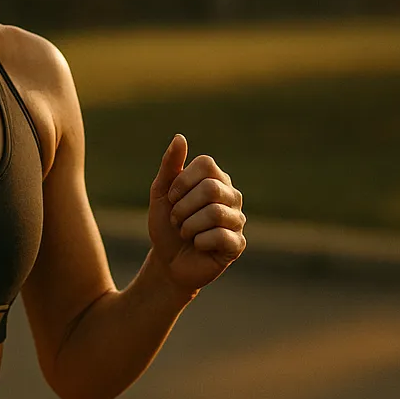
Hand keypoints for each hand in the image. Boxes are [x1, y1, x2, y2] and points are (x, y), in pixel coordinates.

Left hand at [147, 134, 245, 298]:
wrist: (167, 262)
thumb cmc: (166, 225)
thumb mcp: (161, 193)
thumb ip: (170, 165)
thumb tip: (180, 137)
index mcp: (216, 179)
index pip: (206, 164)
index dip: (182, 182)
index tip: (172, 198)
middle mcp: (232, 196)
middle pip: (210, 188)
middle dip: (183, 207)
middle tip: (177, 219)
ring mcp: (237, 220)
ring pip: (214, 213)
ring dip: (188, 226)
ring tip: (185, 233)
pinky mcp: (238, 244)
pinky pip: (219, 236)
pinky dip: (199, 242)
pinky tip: (198, 246)